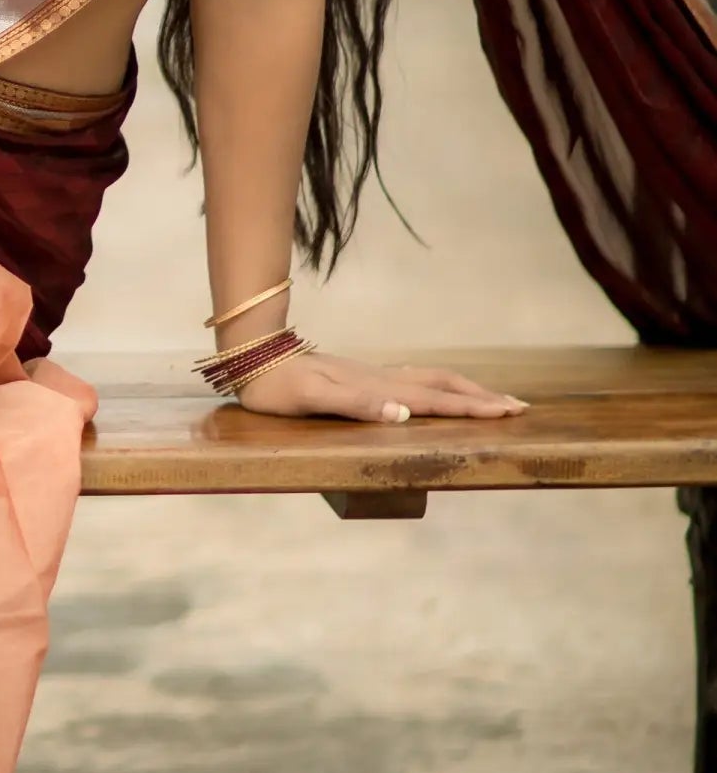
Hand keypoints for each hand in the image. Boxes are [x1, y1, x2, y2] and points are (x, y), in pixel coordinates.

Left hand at [232, 349, 525, 423]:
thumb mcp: (311, 399)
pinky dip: (438, 387)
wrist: (253, 357)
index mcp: (377, 389)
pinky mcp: (361, 378)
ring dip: (464, 389)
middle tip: (518, 407)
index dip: (473, 407)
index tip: (509, 411)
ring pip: (430, 380)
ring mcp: (373, 377)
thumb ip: (356, 405)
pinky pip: (413, 381)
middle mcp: (381, 381)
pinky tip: (437, 392)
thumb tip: (403, 415)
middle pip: (443, 385)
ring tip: (491, 399)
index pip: (435, 400)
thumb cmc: (278, 387)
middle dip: (481, 397)